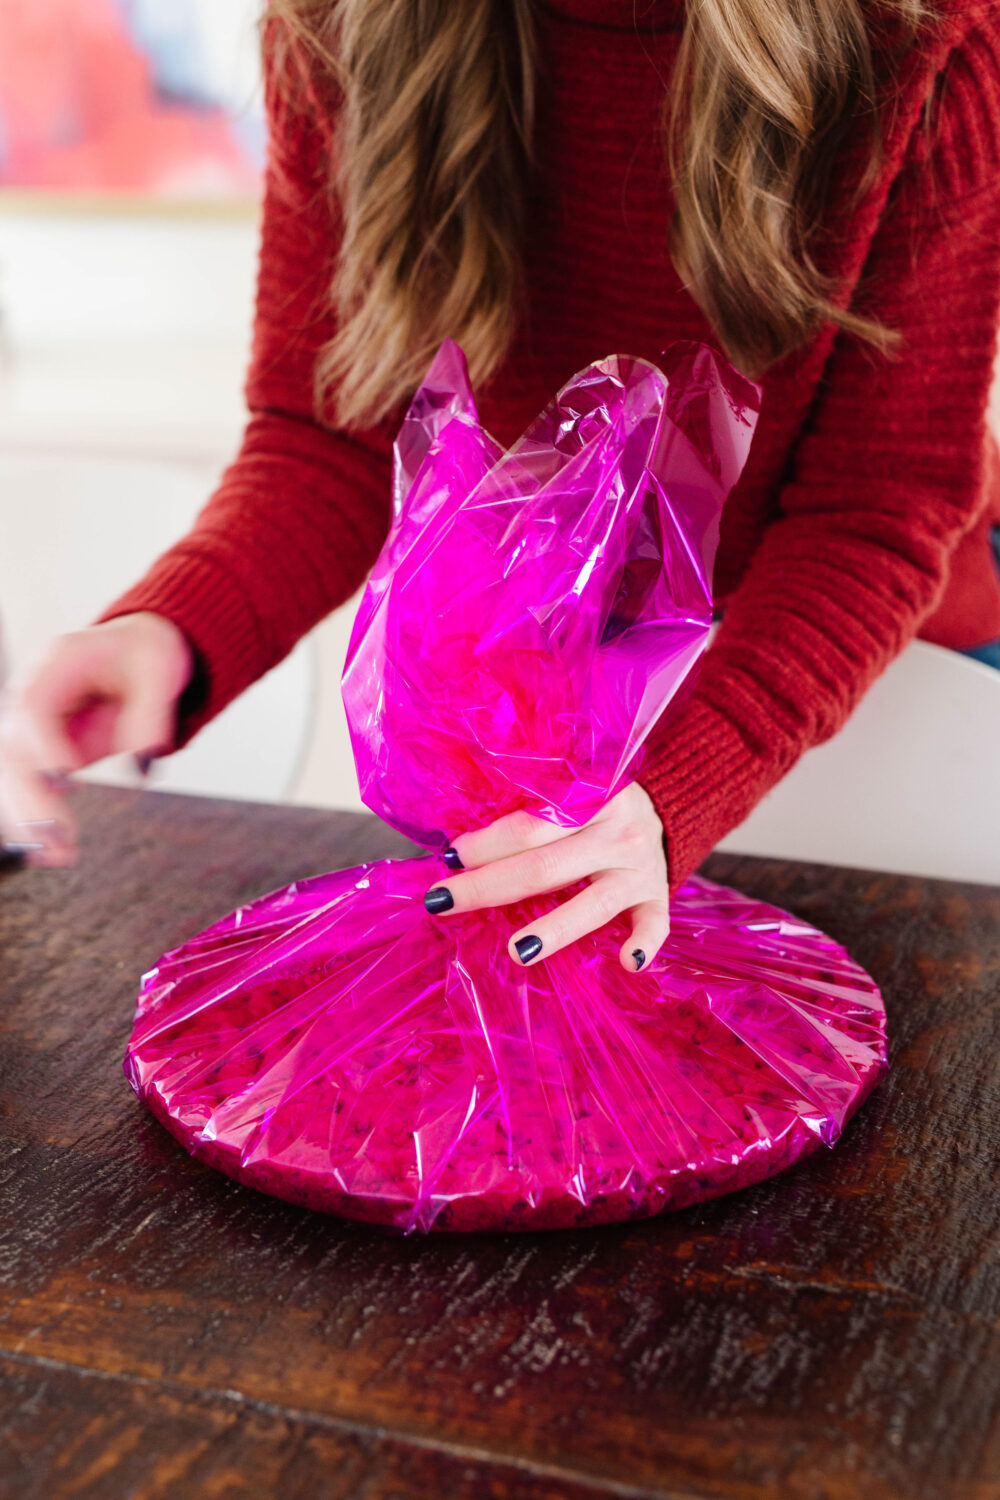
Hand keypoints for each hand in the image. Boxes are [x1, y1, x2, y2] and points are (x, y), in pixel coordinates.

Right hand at [0, 612, 192, 866]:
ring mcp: (29, 725)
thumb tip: (145, 764)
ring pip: (9, 775)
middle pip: (11, 748)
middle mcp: (30, 694)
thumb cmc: (145, 653)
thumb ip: (151, 714)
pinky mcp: (38, 751)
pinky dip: (31, 820)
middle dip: (31, 795)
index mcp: (55, 664)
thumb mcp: (159, 670)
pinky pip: (22, 787)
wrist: (136, 650)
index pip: (34, 704)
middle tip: (59, 835)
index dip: (44, 742)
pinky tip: (47, 853)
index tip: (67, 777)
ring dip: (28, 817)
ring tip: (58, 855)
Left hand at [423, 782, 669, 971]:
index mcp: (591, 796)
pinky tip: (627, 962)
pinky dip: (645, 943)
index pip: (531, 823)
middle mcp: (617, 832)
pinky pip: (655, 924)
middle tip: (443, 901)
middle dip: (490, 885)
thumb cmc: (597, 806)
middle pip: (547, 866)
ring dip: (555, 928)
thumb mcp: (572, 793)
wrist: (666, 810)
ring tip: (518, 951)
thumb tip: (461, 849)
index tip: (451, 857)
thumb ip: (531, 812)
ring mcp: (640, 868)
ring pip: (593, 903)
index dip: (488, 843)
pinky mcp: (657, 897)